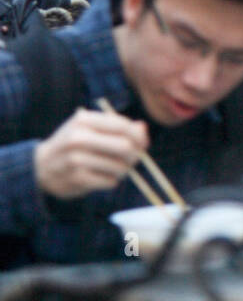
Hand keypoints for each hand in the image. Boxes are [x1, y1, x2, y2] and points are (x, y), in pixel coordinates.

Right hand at [34, 108, 149, 199]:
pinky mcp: (77, 179)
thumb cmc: (73, 143)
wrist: (42, 166)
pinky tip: (103, 176)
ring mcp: (77, 159)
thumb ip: (117, 127)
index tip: (142, 142)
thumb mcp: (90, 127)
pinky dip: (112, 180)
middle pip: (125, 146)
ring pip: (120, 166)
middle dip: (135, 154)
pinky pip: (110, 181)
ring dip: (123, 169)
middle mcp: (79, 138)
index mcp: (84, 120)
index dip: (138, 135)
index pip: (123, 126)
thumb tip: (143, 129)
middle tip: (133, 157)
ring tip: (116, 167)